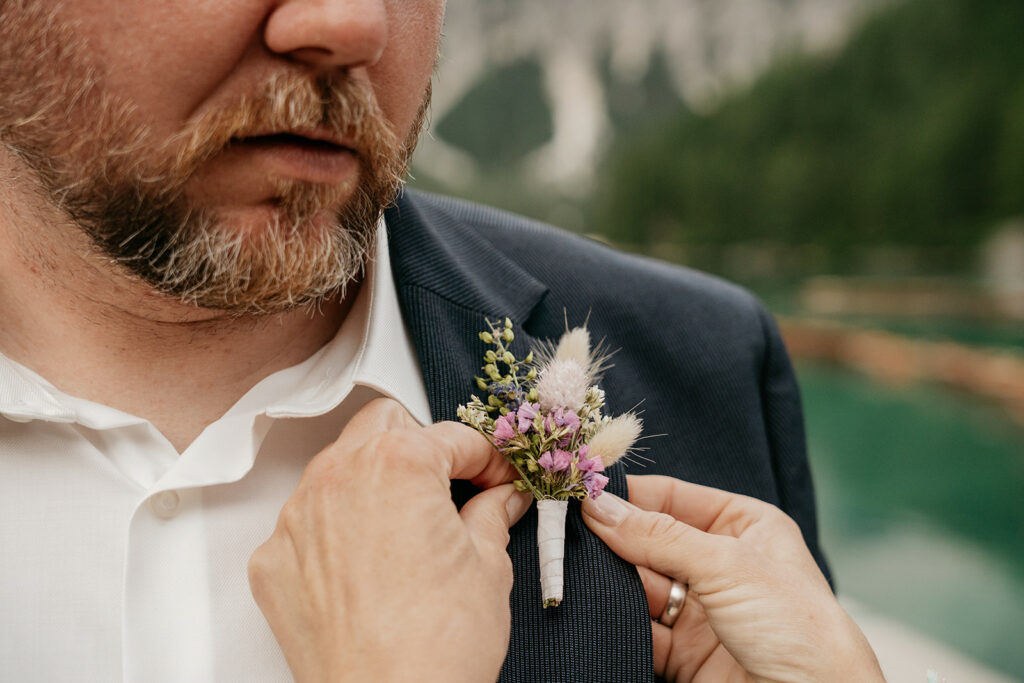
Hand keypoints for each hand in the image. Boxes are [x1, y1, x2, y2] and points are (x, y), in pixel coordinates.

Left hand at [248, 398, 530, 682]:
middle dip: (420, 446)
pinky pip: (305, 522)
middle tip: (450, 486)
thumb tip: (500, 499)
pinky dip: (335, 531)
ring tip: (407, 528)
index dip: (486, 458)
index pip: (452, 436)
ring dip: (373, 483)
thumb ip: (492, 513)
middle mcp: (338, 477)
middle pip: (382, 427)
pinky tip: (366, 566)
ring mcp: (297, 519)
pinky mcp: (273, 561)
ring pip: (337, 468)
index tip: (496, 479)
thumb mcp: (489, 566)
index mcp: (398, 463)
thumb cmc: (437, 646)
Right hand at [581, 475, 882, 682]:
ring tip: (573, 569)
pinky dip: (614, 621)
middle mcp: (721, 564)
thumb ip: (658, 536)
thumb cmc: (801, 630)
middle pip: (650, 541)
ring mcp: (702, 610)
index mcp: (744, 527)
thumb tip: (599, 507)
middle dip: (611, 539)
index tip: (582, 492)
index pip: (672, 498)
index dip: (628, 495)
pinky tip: (592, 609)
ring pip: (639, 586)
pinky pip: (639, 629)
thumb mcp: (728, 565)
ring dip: (609, 581)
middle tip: (566, 531)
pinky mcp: (685, 654)